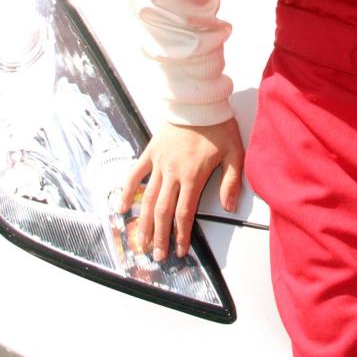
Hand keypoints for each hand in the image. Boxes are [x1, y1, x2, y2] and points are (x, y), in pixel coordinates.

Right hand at [118, 119, 243, 262]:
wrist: (198, 100)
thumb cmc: (218, 124)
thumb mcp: (234, 152)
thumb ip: (231, 181)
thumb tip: (229, 207)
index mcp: (193, 175)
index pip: (184, 213)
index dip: (181, 235)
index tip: (180, 250)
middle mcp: (173, 172)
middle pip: (163, 212)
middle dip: (160, 237)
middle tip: (158, 256)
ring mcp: (159, 162)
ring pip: (148, 198)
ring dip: (144, 223)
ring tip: (142, 242)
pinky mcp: (150, 151)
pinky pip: (135, 174)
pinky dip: (127, 191)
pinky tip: (122, 207)